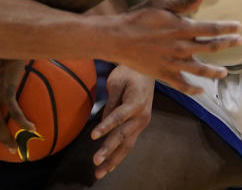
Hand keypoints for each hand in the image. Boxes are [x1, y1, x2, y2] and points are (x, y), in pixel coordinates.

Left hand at [89, 65, 152, 179]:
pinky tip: (110, 166)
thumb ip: (110, 102)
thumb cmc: (130, 72)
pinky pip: (129, 143)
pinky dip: (119, 155)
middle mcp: (141, 116)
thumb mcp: (117, 81)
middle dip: (109, 150)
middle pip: (123, 136)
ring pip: (127, 145)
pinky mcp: (139, 126)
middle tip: (96, 162)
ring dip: (113, 160)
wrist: (148, 70)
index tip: (93, 136)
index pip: (118, 117)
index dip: (105, 127)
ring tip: (100, 172)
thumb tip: (103, 121)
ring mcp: (142, 122)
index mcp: (136, 102)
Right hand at [114, 0, 241, 94]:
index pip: (211, 28)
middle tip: (239, 42)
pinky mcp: (164, 75)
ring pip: (200, 70)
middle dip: (227, 44)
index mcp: (182, 28)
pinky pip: (182, 85)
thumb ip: (183, 3)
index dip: (227, 28)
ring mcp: (173, 63)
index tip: (239, 27)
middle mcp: (181, 47)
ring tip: (224, 73)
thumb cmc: (137, 18)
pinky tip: (201, 90)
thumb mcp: (160, 4)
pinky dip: (193, 89)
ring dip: (215, 71)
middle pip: (211, 48)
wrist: (117, 39)